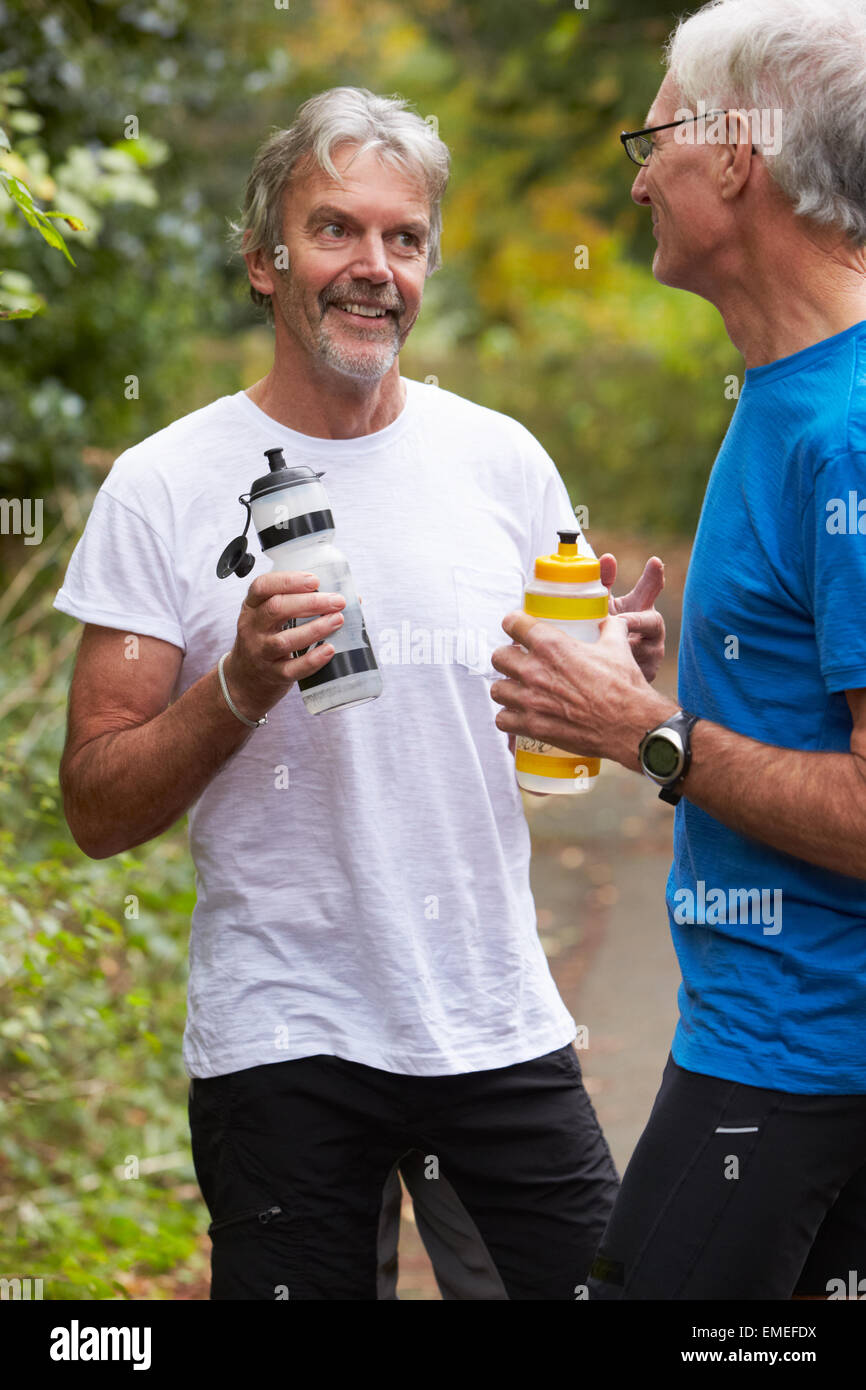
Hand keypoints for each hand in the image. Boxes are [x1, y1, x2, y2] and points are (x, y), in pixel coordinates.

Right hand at [222, 571, 345, 720]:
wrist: (246, 680)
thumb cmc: (266, 640)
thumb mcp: (269, 617)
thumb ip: (300, 603)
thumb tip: (352, 598)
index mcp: (252, 606)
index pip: (262, 586)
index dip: (289, 581)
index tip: (315, 580)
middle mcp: (252, 627)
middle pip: (276, 608)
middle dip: (311, 602)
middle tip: (337, 601)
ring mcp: (260, 652)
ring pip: (284, 640)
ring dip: (315, 628)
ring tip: (338, 620)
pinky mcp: (273, 674)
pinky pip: (293, 668)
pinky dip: (313, 659)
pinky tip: (329, 650)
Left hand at [491, 609, 674, 771]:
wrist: (630, 725)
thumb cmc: (624, 686)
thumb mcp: (617, 646)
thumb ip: (609, 628)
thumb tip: (610, 620)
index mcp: (552, 644)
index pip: (512, 623)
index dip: (514, 624)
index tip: (518, 629)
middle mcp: (535, 670)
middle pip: (499, 657)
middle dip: (508, 658)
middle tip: (519, 663)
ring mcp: (531, 700)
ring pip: (497, 689)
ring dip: (507, 688)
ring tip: (518, 691)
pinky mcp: (532, 726)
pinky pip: (502, 719)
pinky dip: (509, 717)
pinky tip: (519, 715)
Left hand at [599, 553, 664, 682]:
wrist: (617, 670)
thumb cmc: (612, 630)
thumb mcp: (608, 606)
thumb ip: (606, 583)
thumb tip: (605, 558)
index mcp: (642, 608)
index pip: (651, 590)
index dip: (654, 577)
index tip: (655, 562)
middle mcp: (653, 629)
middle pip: (652, 622)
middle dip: (636, 620)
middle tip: (620, 620)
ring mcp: (653, 651)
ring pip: (637, 648)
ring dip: (622, 648)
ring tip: (607, 647)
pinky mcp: (648, 673)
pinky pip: (633, 670)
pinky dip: (621, 668)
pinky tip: (611, 671)